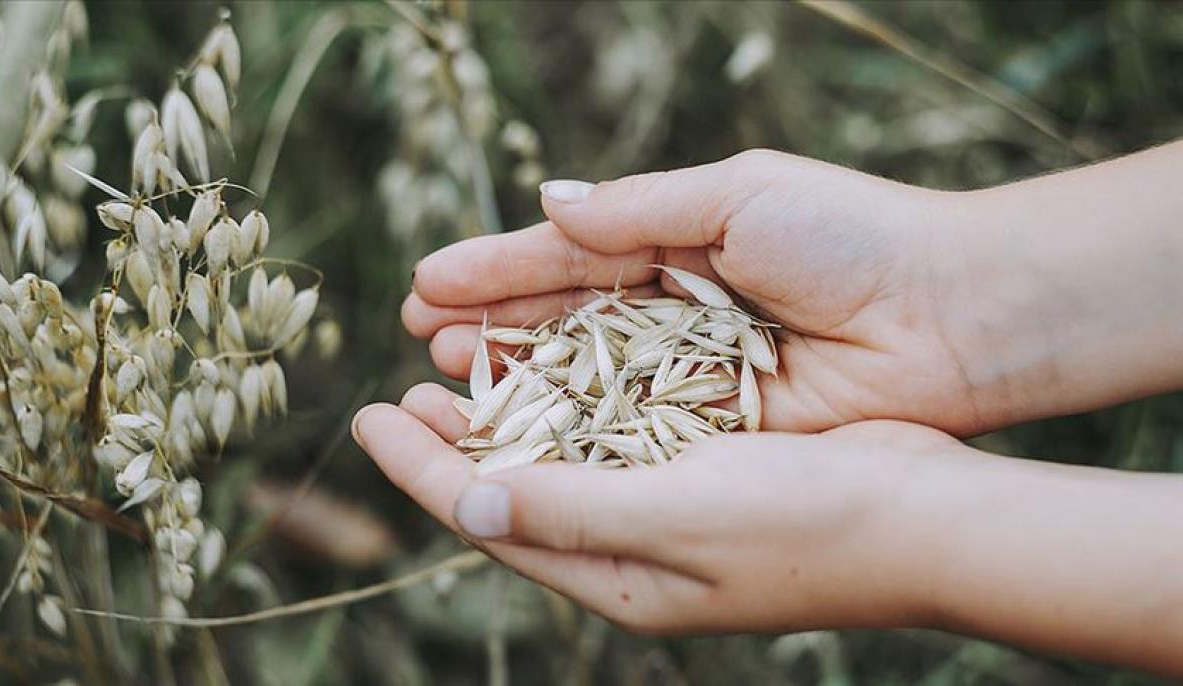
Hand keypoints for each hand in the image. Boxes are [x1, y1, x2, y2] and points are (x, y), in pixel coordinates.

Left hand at [353, 382, 956, 632]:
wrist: (927, 517)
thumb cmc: (808, 524)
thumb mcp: (677, 517)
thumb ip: (570, 510)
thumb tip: (465, 501)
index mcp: (617, 577)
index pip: (490, 518)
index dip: (420, 469)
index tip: (364, 417)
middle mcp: (633, 549)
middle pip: (515, 490)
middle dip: (451, 443)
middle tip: (399, 393)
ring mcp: (670, 512)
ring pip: (561, 460)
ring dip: (507, 416)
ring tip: (456, 373)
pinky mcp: (705, 470)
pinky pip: (614, 436)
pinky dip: (572, 402)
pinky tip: (554, 368)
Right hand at [404, 150, 991, 434]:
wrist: (950, 316)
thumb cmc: (849, 236)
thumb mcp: (736, 196)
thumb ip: (636, 209)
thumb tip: (547, 202)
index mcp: (678, 241)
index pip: (568, 255)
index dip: (498, 268)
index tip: (428, 282)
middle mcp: (675, 310)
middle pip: (564, 320)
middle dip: (493, 324)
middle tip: (421, 335)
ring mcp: (691, 373)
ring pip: (586, 378)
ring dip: (517, 376)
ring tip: (448, 374)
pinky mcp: (716, 429)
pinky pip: (631, 429)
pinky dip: (576, 428)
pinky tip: (519, 426)